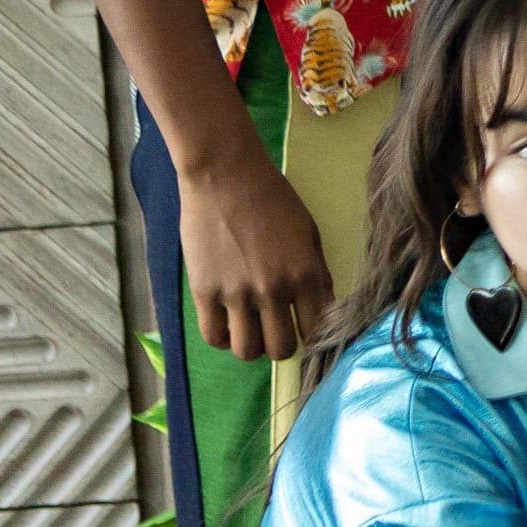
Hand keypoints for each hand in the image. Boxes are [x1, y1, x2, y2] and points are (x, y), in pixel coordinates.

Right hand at [178, 148, 338, 361]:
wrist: (225, 175)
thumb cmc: (272, 198)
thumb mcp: (309, 232)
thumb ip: (316, 272)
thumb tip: (321, 307)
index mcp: (307, 274)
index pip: (317, 330)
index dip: (313, 335)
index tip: (304, 329)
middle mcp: (275, 290)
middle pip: (282, 349)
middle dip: (282, 345)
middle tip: (276, 330)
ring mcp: (238, 294)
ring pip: (248, 351)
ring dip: (251, 346)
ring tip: (250, 328)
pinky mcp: (205, 292)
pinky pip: (214, 337)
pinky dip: (222, 338)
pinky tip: (227, 324)